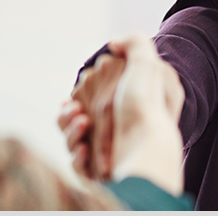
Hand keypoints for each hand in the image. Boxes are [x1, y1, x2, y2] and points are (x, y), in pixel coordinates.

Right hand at [59, 34, 185, 195]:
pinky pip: (76, 165)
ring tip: (82, 124)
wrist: (148, 150)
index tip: (80, 91)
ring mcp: (106, 153)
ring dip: (69, 130)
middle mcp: (115, 131)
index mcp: (123, 107)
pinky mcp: (99, 175)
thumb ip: (134, 44)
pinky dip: (76, 156)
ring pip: (71, 140)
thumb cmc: (146, 107)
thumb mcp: (148, 65)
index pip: (90, 98)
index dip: (81, 94)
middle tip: (77, 111)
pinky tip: (84, 149)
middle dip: (69, 113)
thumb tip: (114, 42)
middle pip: (74, 118)